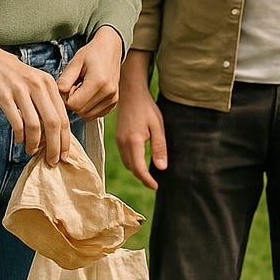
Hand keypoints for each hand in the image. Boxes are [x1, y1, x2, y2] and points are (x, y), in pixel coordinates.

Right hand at [0, 40, 70, 164]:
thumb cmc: (18, 78)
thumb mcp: (38, 83)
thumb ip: (49, 103)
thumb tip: (58, 134)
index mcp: (50, 84)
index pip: (63, 117)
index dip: (65, 140)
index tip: (64, 155)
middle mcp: (38, 86)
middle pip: (52, 123)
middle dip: (54, 146)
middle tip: (52, 160)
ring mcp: (21, 90)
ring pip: (34, 125)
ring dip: (35, 143)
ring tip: (32, 151)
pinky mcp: (4, 96)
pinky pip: (16, 121)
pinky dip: (20, 135)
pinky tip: (20, 140)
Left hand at [56, 26, 122, 120]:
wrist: (110, 50)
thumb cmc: (91, 54)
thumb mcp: (75, 62)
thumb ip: (65, 79)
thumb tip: (58, 94)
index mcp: (98, 82)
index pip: (74, 104)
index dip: (66, 97)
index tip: (68, 85)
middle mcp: (108, 93)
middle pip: (81, 112)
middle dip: (72, 102)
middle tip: (73, 86)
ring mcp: (113, 99)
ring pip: (88, 116)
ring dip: (80, 106)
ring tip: (81, 89)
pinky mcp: (113, 103)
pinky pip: (95, 114)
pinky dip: (88, 108)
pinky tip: (88, 94)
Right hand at [114, 49, 166, 190]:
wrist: (130, 93)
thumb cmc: (146, 108)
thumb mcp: (158, 127)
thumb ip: (159, 148)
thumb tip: (161, 168)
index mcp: (134, 141)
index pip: (139, 168)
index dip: (147, 180)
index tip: (155, 186)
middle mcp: (123, 143)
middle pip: (131, 168)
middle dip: (142, 178)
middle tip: (154, 183)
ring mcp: (118, 141)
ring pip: (127, 164)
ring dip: (136, 171)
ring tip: (149, 175)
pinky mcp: (118, 138)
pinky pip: (124, 156)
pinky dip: (132, 163)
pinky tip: (140, 162)